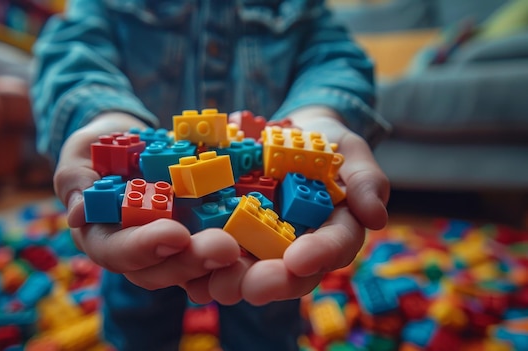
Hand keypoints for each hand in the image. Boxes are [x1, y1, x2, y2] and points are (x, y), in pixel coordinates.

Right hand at [54, 112, 240, 289]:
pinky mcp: (199, 233)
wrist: (128, 142)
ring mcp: (172, 247)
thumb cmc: (96, 151)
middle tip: (223, 248)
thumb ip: (75, 180)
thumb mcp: (78, 157)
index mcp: (105, 239)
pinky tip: (263, 234)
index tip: (174, 235)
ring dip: (221, 262)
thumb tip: (76, 213)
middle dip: (193, 261)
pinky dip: (241, 244)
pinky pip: (219, 244)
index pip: (120, 253)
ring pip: (195, 267)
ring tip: (246, 246)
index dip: (146, 248)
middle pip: (163, 269)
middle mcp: (140, 252)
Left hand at [186, 106, 389, 305]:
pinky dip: (203, 265)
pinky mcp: (230, 234)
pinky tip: (188, 270)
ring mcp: (263, 244)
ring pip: (251, 273)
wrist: (285, 131)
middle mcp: (299, 247)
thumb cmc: (323, 142)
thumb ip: (364, 180)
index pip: (334, 247)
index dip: (318, 255)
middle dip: (269, 282)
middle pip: (289, 274)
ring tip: (214, 283)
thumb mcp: (349, 150)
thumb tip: (376, 216)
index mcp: (333, 230)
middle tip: (249, 285)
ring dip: (232, 281)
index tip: (299, 258)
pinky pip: (217, 256)